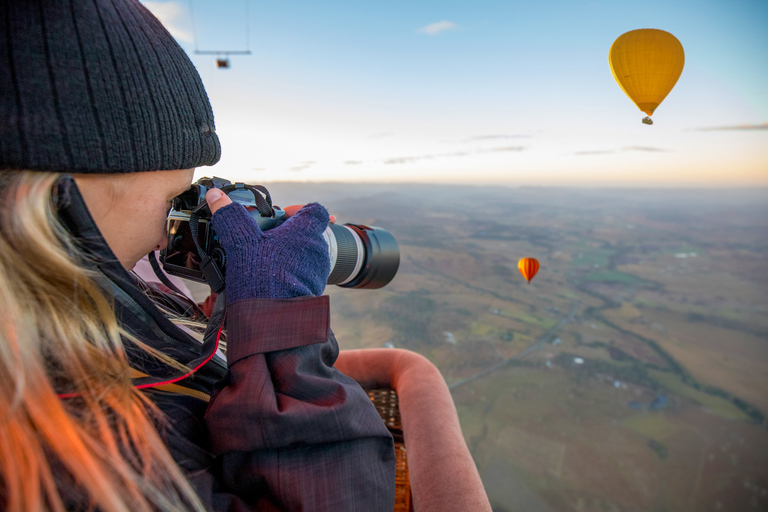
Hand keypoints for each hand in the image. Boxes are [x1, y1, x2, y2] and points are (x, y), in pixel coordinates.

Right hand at [206, 189, 330, 301]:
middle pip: (304, 233)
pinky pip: (299, 276)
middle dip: (283, 234)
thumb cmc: (264, 279)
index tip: (281, 214)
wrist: (275, 320)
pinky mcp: (311, 291)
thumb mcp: (241, 243)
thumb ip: (230, 217)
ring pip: (301, 255)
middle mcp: (317, 250)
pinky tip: (264, 280)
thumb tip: (217, 197)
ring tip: (258, 261)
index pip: (314, 210)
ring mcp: (316, 272)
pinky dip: (285, 274)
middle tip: (260, 239)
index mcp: (306, 232)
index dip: (298, 209)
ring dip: (283, 256)